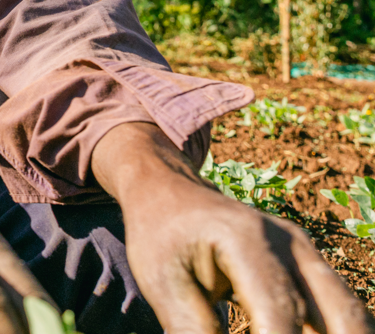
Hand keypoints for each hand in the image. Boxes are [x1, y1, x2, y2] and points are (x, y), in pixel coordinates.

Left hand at [94, 123, 372, 333]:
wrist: (168, 190)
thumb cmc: (160, 235)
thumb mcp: (162, 283)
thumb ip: (194, 330)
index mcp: (247, 239)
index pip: (281, 314)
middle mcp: (289, 243)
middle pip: (342, 316)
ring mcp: (306, 252)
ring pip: (350, 315)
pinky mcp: (309, 266)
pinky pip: (338, 310)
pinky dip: (331, 332)